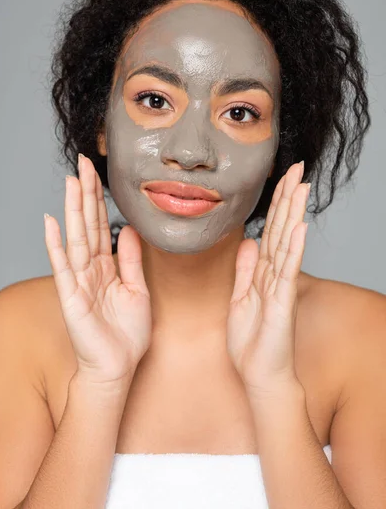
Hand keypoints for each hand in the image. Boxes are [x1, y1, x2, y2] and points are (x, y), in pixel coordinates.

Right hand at [44, 154, 151, 386]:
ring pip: (76, 238)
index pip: (103, 225)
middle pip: (88, 224)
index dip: (101, 200)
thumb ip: (131, 261)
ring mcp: (79, 281)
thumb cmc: (127, 334)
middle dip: (86, 193)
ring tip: (71, 182)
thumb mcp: (137, 291)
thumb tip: (130, 231)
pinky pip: (64, 267)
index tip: (99, 173)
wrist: (118, 368)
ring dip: (72, 210)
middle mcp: (90, 269)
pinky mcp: (71, 297)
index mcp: (107, 267)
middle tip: (84, 163)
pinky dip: (56, 245)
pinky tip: (50, 223)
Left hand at [226, 162, 309, 401]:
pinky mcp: (283, 302)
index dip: (276, 204)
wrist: (259, 374)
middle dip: (288, 198)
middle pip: (283, 229)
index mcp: (264, 272)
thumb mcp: (241, 298)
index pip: (272, 230)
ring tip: (301, 186)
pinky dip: (294, 248)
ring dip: (294, 213)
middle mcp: (276, 274)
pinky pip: (288, 270)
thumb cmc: (252, 341)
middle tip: (297, 168)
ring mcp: (281, 286)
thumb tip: (250, 242)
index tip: (281, 178)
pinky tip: (300, 226)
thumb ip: (246, 270)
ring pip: (288, 242)